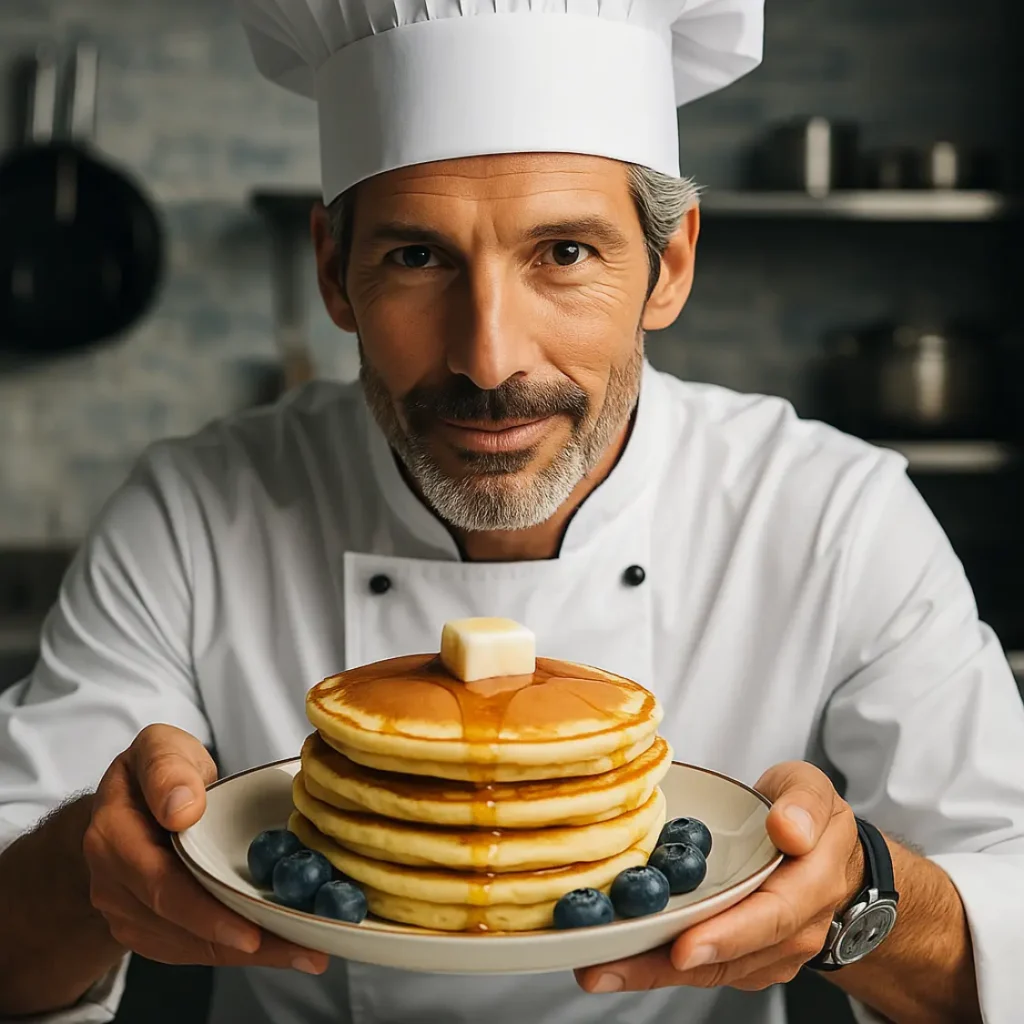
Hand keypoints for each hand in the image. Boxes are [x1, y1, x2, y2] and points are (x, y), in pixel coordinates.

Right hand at [83, 724, 327, 973]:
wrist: (129, 801)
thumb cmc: (157, 770)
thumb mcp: (160, 748)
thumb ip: (168, 769)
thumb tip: (183, 809)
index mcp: (113, 834)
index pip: (159, 882)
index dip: (204, 910)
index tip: (249, 929)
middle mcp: (112, 882)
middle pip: (178, 923)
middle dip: (239, 941)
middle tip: (298, 946)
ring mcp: (126, 911)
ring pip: (187, 945)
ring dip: (247, 954)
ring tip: (305, 951)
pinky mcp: (148, 927)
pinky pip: (191, 948)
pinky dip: (235, 951)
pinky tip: (280, 947)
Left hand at [576, 760, 863, 993]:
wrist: (827, 854)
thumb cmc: (809, 817)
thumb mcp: (812, 789)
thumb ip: (804, 804)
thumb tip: (788, 829)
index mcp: (812, 884)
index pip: (772, 916)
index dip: (727, 933)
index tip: (683, 946)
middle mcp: (792, 929)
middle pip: (729, 955)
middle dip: (666, 965)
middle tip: (611, 966)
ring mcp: (767, 951)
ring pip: (709, 969)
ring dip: (651, 972)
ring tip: (598, 968)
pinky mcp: (743, 957)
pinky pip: (701, 967)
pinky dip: (657, 967)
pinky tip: (616, 963)